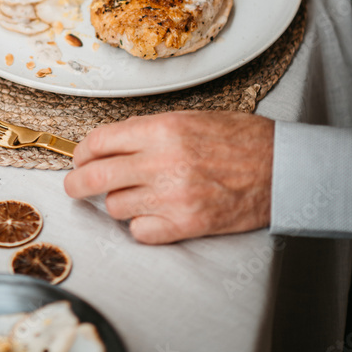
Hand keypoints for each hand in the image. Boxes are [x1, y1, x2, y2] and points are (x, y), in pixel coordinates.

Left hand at [64, 111, 274, 243]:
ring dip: (119, 203)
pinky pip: (140, 233)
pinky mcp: (185, 225)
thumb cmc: (237, 139)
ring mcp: (172, 197)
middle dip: (76, 183)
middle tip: (73, 185)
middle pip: (95, 177)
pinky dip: (141, 227)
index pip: (100, 142)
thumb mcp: (187, 119)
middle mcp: (162, 162)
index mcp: (161, 129)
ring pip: (115, 207)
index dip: (82, 152)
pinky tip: (154, 215)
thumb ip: (146, 132)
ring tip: (136, 195)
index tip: (80, 158)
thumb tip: (108, 146)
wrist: (279, 167)